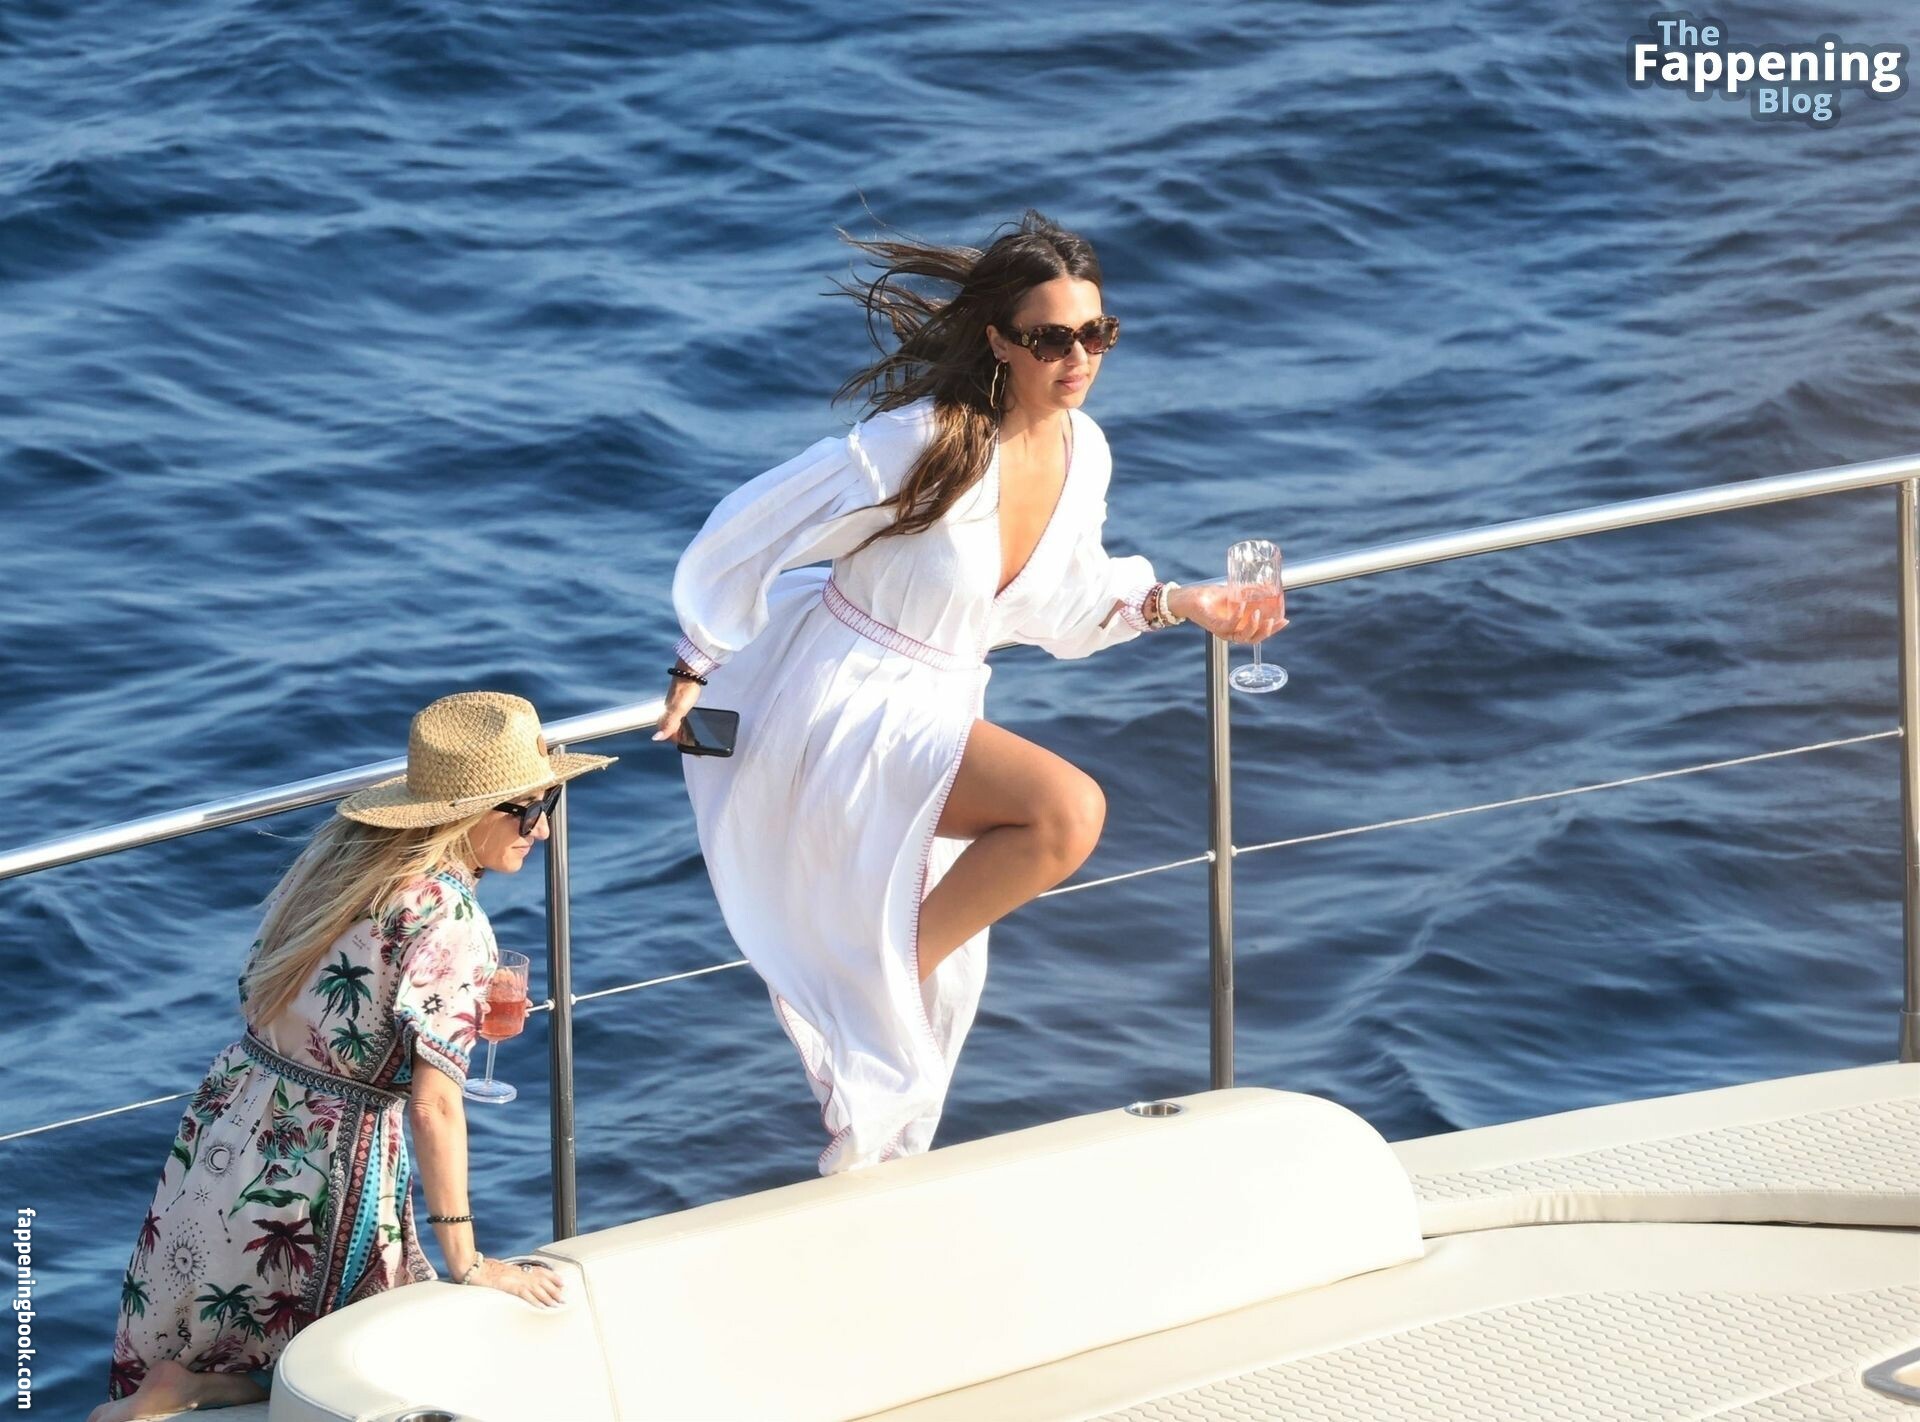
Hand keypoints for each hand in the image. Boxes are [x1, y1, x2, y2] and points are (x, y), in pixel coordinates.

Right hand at [472, 1256, 566, 1307]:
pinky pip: (525, 1294)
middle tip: (564, 1297)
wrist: (471, 1267)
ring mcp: (515, 1279)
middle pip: (542, 1280)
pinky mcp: (509, 1286)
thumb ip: (508, 1275)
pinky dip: (535, 1301)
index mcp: (517, 1269)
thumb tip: (510, 1282)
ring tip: (558, 1304)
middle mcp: (519, 1273)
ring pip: (537, 1288)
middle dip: (554, 1289)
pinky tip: (542, 1307)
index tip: (562, 1282)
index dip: (551, 1277)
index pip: (539, 1271)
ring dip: (549, 1296)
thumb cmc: (481, 1270)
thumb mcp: (498, 1271)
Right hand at [651, 668, 702, 742]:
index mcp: (666, 713)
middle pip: (666, 725)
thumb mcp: (678, 709)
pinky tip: (687, 716)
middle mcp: (668, 709)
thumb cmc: (685, 689)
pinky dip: (682, 718)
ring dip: (678, 726)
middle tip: (685, 740)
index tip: (681, 744)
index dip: (671, 738)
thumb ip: (669, 724)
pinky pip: (678, 711)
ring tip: (688, 732)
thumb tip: (657, 737)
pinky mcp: (680, 697)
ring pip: (672, 718)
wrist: (690, 672)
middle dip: (673, 734)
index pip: (664, 730)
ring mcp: (674, 703)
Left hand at [1174, 584, 1288, 643]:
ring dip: (1253, 627)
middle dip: (1267, 632)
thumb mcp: (1233, 593)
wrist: (1189, 597)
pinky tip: (1242, 606)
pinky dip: (1237, 616)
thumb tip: (1267, 583)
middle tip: (1275, 620)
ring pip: (1242, 637)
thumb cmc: (1209, 597)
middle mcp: (1231, 632)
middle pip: (1254, 640)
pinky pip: (1228, 626)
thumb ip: (1248, 591)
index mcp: (1239, 627)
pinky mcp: (1213, 626)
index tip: (1285, 620)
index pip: (1259, 633)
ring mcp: (1222, 631)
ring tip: (1259, 614)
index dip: (1273, 630)